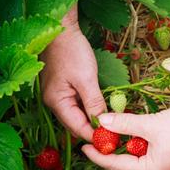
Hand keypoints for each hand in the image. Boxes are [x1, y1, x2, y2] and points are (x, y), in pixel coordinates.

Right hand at [40, 23, 105, 140]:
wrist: (61, 28)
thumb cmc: (71, 51)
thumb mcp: (86, 78)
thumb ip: (94, 103)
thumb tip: (102, 123)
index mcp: (56, 102)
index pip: (77, 128)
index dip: (95, 136)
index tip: (113, 141)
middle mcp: (54, 102)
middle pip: (76, 124)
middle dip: (94, 130)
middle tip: (115, 135)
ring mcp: (58, 95)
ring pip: (78, 115)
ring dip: (93, 120)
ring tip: (112, 125)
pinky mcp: (64, 88)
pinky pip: (78, 105)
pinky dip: (90, 109)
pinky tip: (102, 109)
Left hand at [81, 107, 169, 169]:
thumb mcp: (151, 123)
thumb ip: (125, 123)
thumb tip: (102, 121)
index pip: (116, 165)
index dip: (98, 155)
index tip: (85, 147)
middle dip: (111, 160)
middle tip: (98, 147)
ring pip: (140, 169)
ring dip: (127, 157)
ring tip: (117, 143)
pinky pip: (152, 164)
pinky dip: (141, 155)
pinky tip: (139, 143)